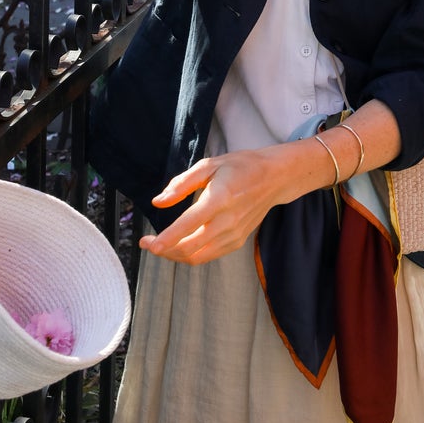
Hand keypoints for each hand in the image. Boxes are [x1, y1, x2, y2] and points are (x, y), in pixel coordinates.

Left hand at [140, 144, 317, 264]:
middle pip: (190, 248)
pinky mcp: (238, 240)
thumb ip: (182, 183)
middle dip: (164, 250)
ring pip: (197, 257)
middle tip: (148, 243)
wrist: (275, 178)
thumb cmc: (241, 167)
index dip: (166, 239)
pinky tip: (182, 244)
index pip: (188, 225)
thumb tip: (158, 202)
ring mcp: (235, 234)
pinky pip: (208, 256)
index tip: (147, 244)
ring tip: (162, 246)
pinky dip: (191, 255)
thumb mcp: (210, 165)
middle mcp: (228, 220)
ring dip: (175, 255)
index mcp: (219, 199)